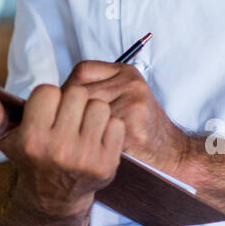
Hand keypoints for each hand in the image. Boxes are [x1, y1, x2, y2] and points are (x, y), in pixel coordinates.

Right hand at [0, 82, 124, 218]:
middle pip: (76, 95)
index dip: (47, 98)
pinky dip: (109, 128)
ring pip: (99, 106)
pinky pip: (117, 124)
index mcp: (33, 139)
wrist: (53, 201)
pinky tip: (95, 139)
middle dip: (71, 102)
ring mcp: (85, 158)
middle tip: (65, 118)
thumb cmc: (30, 160)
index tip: (45, 112)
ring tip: (80, 127)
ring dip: (92, 113)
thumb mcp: (4, 138)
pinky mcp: (107, 165)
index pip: (48, 91)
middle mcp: (59, 149)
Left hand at [65, 60, 192, 178]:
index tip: (63, 108)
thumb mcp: (122, 97)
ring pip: (86, 114)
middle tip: (64, 128)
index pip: (82, 72)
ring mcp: (133, 104)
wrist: (171, 153)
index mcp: (126, 72)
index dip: (68, 90)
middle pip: (81, 93)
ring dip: (78, 130)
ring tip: (79, 141)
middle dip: (69, 112)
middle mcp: (131, 84)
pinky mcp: (132, 128)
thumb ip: (95, 89)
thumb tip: (53, 96)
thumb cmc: (139, 127)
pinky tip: (91, 150)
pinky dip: (90, 144)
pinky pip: (96, 133)